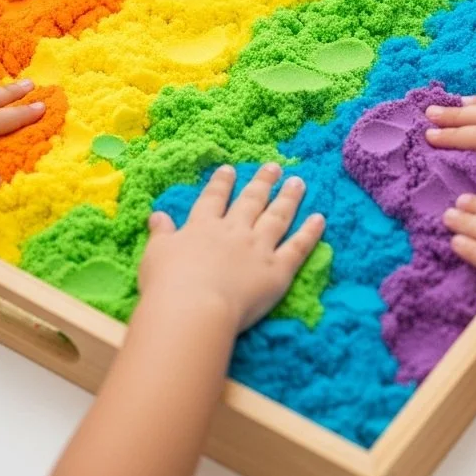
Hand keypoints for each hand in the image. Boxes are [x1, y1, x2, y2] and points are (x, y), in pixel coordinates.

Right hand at [140, 164, 325, 332]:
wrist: (193, 308)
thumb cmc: (167, 285)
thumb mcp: (155, 254)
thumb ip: (161, 234)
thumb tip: (157, 215)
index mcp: (203, 226)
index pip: (214, 198)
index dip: (223, 183)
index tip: (230, 169)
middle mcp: (234, 231)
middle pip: (251, 201)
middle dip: (262, 182)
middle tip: (274, 166)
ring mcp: (258, 248)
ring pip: (277, 216)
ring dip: (289, 198)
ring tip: (298, 182)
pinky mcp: (277, 270)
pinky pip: (298, 247)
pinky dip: (310, 232)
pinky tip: (320, 218)